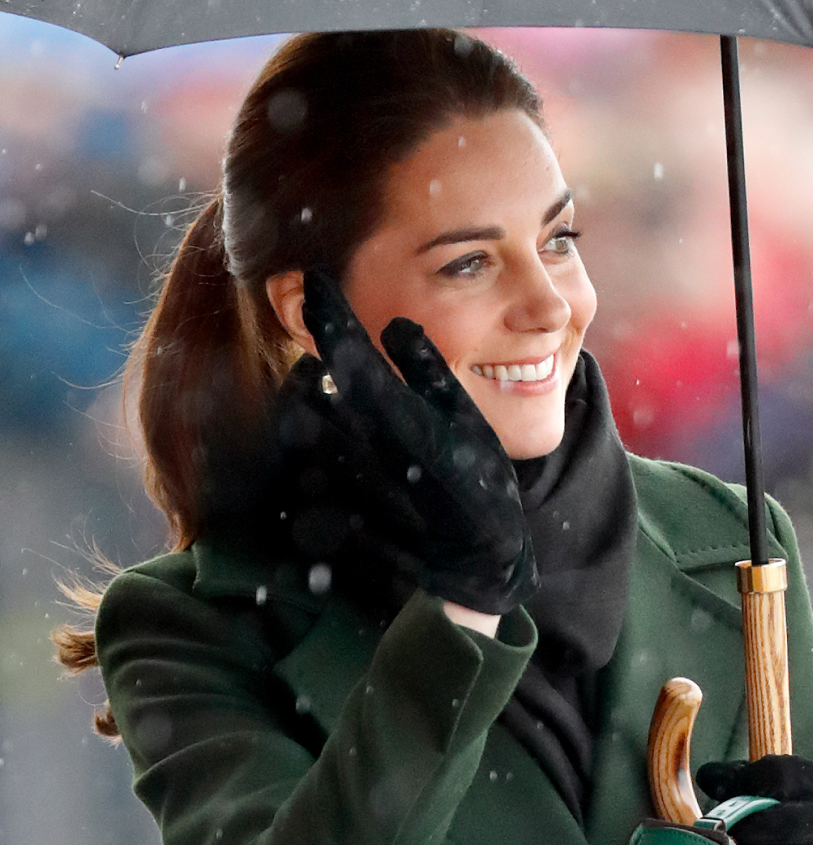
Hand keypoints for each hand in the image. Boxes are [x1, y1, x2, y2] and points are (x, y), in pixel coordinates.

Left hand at [301, 268, 537, 614]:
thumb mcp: (469, 422)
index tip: (313, 279)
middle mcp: (365, 446)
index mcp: (401, 418)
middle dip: (308, 367)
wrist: (472, 566)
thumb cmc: (481, 487)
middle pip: (306, 387)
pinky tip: (332, 449)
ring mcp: (342, 480)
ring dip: (306, 404)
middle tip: (324, 359)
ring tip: (326, 400)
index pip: (351, 353)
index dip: (329, 311)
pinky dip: (309, 447)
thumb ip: (430, 370)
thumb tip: (396, 324)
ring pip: (299, 424)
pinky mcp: (330, 509)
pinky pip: (301, 464)